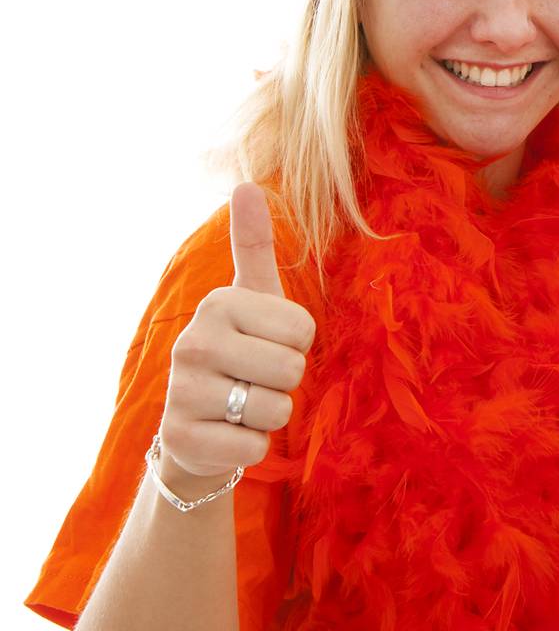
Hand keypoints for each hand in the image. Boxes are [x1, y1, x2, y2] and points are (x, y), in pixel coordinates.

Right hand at [159, 183, 315, 482]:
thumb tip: (245, 184)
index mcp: (219, 303)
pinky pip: (254, 447)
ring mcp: (183, 391)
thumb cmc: (240, 351)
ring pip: (275, 409)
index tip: (266, 344)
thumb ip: (252, 244)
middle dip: (284, 382)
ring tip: (239, 405)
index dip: (297, 345)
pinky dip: (250, 447)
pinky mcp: (182, 438)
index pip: (304, 329)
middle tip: (253, 379)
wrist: (196, 427)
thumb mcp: (252, 297)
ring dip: (268, 415)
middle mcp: (193, 341)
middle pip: (292, 369)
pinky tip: (225, 434)